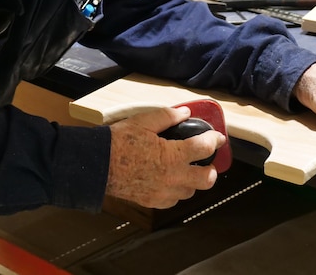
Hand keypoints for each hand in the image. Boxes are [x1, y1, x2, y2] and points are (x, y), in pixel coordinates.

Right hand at [106, 106, 224, 208]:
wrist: (98, 165)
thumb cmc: (118, 142)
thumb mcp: (143, 122)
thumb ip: (167, 117)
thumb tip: (184, 113)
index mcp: (172, 156)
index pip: (204, 149)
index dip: (214, 140)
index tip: (217, 138)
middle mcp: (172, 177)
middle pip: (206, 179)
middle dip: (210, 169)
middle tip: (206, 160)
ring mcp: (163, 192)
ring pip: (190, 191)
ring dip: (193, 180)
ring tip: (186, 169)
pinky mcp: (153, 201)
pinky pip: (174, 200)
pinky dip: (177, 190)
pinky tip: (170, 180)